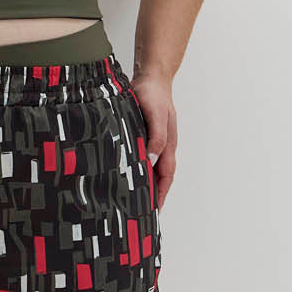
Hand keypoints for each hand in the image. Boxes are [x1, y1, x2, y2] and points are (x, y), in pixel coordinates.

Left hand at [129, 71, 175, 212]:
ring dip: (144, 184)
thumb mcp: (155, 114)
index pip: (165, 176)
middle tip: (141, 214)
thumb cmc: (153, 94)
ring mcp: (153, 142)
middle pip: (159, 177)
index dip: (160, 194)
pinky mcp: (143, 136)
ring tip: (132, 201)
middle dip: (152, 196)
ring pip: (149, 169)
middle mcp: (161, 147)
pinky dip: (136, 169)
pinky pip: (141, 158)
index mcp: (167, 145)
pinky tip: (124, 175)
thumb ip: (155, 136)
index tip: (154, 212)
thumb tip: (152, 159)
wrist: (151, 78)